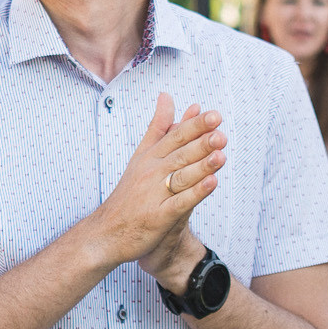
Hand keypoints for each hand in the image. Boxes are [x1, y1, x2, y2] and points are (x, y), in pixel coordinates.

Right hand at [92, 94, 224, 276]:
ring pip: (182, 177)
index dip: (194, 126)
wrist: (106, 232)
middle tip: (221, 132)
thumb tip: (167, 96)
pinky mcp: (158, 217)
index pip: (175, 137)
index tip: (213, 115)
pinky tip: (212, 184)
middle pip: (180, 155)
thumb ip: (158, 127)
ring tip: (221, 155)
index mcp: (150, 157)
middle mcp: (152, 173)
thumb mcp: (142, 155)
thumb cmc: (129, 193)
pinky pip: (179, 203)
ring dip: (202, 166)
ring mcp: (154, 195)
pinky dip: (195, 194)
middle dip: (201, 143)